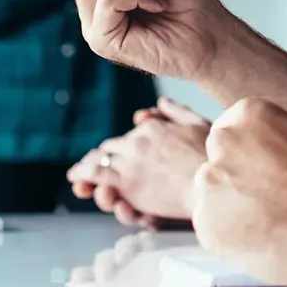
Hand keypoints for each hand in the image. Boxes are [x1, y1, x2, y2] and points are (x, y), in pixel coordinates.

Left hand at [67, 101, 210, 226]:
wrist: (212, 184)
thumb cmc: (211, 158)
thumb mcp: (198, 125)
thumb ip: (177, 112)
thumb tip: (161, 101)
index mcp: (154, 128)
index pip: (131, 134)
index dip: (124, 144)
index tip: (121, 151)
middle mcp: (138, 140)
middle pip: (112, 146)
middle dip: (103, 156)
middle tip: (93, 163)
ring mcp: (130, 161)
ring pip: (99, 159)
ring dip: (87, 166)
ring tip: (78, 173)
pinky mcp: (125, 182)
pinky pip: (95, 175)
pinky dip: (82, 175)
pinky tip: (75, 179)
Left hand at [191, 99, 286, 286]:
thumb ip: (269, 135)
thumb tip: (254, 149)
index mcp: (247, 113)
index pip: (231, 132)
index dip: (248, 157)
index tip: (262, 172)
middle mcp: (222, 142)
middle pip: (218, 162)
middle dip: (234, 179)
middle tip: (265, 199)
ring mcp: (210, 182)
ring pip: (212, 195)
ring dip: (230, 207)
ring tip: (267, 221)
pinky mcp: (206, 222)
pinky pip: (211, 227)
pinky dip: (229, 235)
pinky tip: (259, 236)